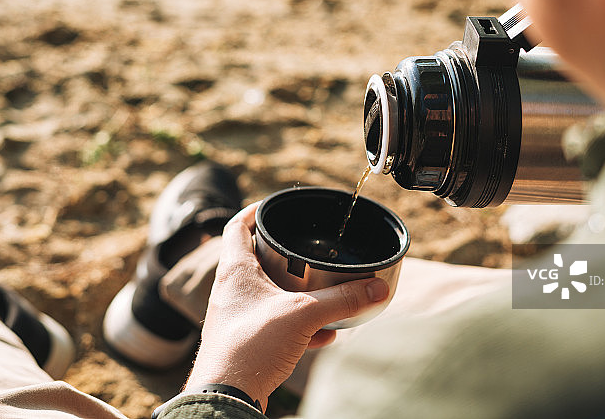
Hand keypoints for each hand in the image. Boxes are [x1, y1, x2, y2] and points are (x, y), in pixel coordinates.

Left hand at [184, 202, 388, 406]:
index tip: (273, 206)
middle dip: (283, 255)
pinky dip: (298, 326)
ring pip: (268, 295)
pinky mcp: (246, 343)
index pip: (237, 227)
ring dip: (294, 294)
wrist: (228, 396)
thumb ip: (342, 300)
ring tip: (321, 293)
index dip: (254, 212)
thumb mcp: (303, 315)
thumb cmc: (249, 348)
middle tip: (305, 249)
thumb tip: (376, 288)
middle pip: (255, 260)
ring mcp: (238, 318)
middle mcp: (232, 292)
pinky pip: (275, 326)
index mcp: (236, 271)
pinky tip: (323, 335)